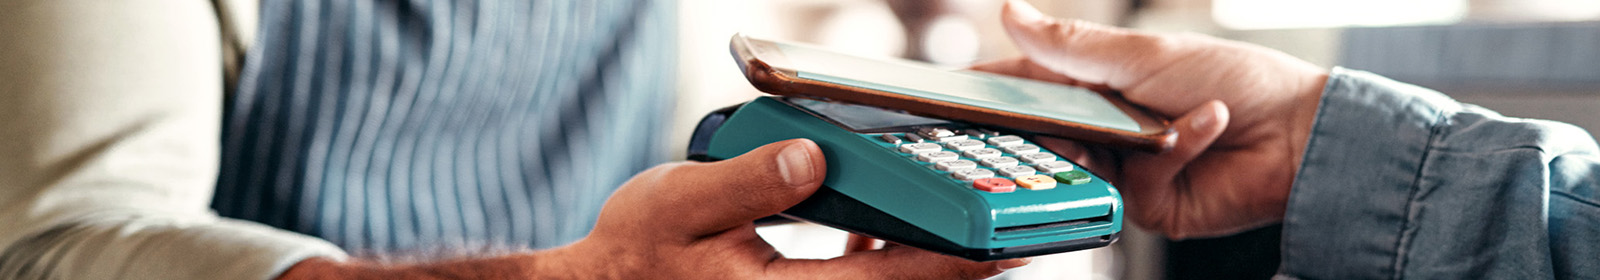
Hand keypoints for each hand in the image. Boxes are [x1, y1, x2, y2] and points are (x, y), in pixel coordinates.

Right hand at [554, 139, 1026, 278]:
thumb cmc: (632, 253)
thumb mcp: (677, 204)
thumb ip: (749, 181)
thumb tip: (813, 157)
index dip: (956, 260)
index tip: (1010, 241)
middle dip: (963, 264)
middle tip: (1022, 232)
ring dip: (932, 262)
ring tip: (980, 226)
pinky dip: (891, 259)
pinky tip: (897, 225)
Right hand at [974, 0, 1329, 238]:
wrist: (1302, 134)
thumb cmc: (1235, 78)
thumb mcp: (1143, 53)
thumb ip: (1070, 46)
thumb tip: (1010, 11)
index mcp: (1095, 83)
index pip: (1024, 85)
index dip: (986, 91)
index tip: (946, 95)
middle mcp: (1103, 129)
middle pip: (1041, 135)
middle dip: (1042, 128)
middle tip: (1033, 122)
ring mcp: (1123, 171)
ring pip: (1078, 169)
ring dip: (1109, 144)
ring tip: (1134, 127)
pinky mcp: (1148, 208)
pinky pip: (1134, 189)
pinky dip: (1171, 152)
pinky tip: (1203, 125)